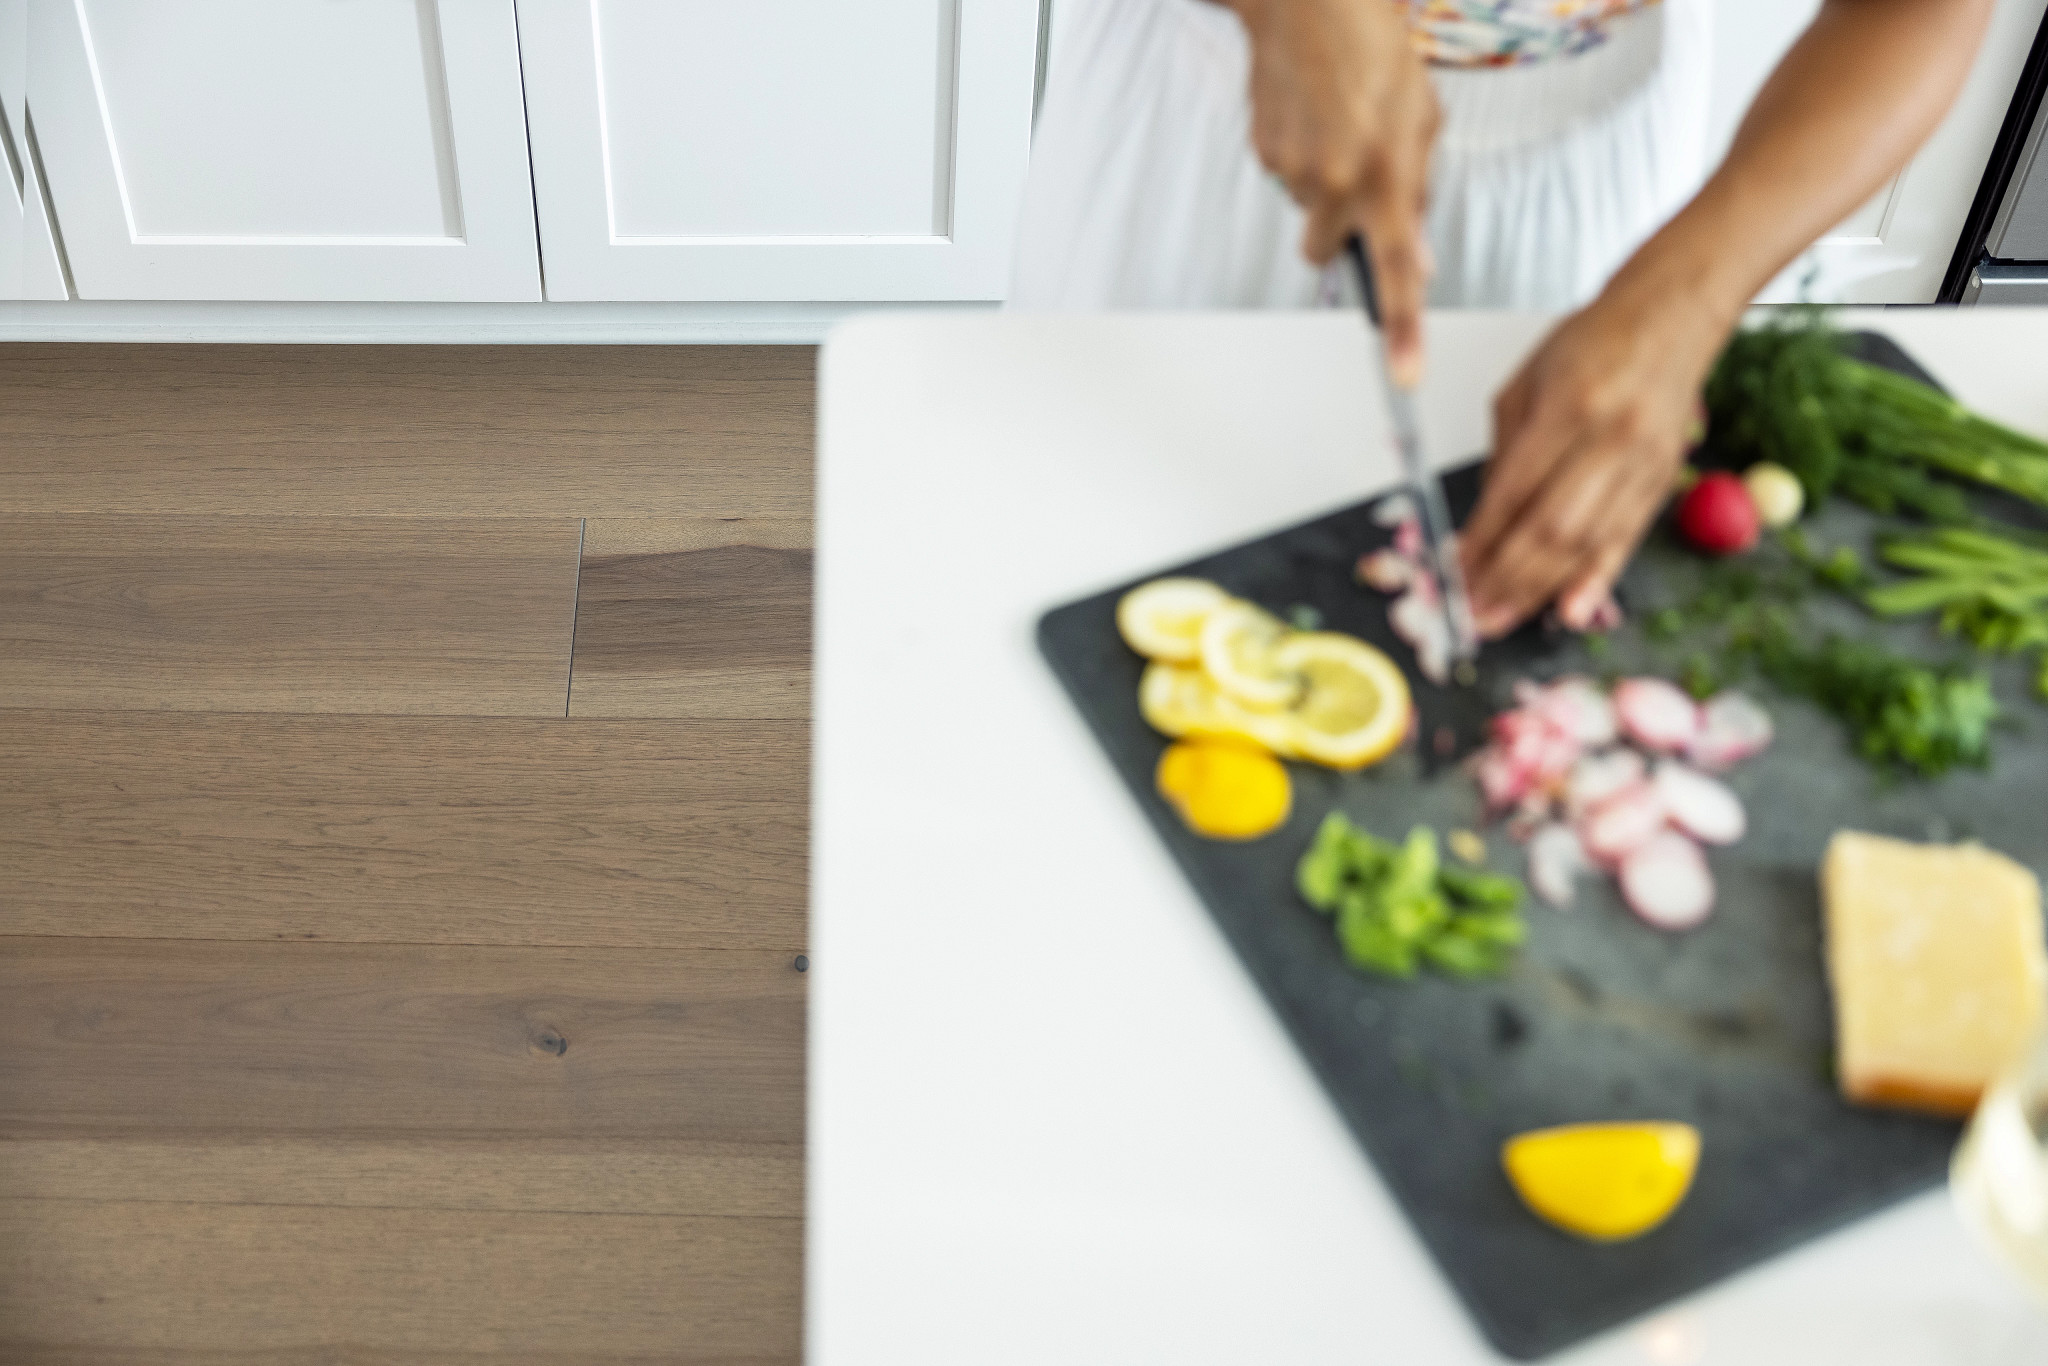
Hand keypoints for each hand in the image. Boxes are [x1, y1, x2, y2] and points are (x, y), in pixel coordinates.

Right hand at [1226, 0, 1438, 383]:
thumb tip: (1414, 255)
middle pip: (1328, 249)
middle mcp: (1334, 184)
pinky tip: (1311, 114)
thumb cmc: (1377, 52)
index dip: (1402, 331)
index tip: (1403, 376)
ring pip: (1307, 209)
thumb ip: (1416, 194)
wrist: (1312, 3)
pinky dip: (1299, 155)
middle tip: (1356, 180)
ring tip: (1336, 126)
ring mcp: (1292, 170)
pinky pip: (1284, 175)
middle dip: (1340, 228)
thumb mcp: (1422, 121)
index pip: (1396, 272)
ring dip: (1322, 184)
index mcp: (1385, 178)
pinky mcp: (1263, 151)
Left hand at [1458, 275, 1738, 637]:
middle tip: (1472, 613)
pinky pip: (1626, 540)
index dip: (1483, 538)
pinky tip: (1569, 611)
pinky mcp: (1664, 478)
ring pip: (1587, 542)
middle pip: (1552, 527)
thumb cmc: (1592, 342)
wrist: (1673, 314)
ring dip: (1539, 589)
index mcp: (1571, 405)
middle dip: (1506, 577)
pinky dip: (1596, 580)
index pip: (1516, 490)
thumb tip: (1483, 522)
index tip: (1454, 570)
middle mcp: (1613, 438)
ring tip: (1501, 618)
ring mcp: (1644, 462)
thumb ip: (1504, 452)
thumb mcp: (1527, 382)